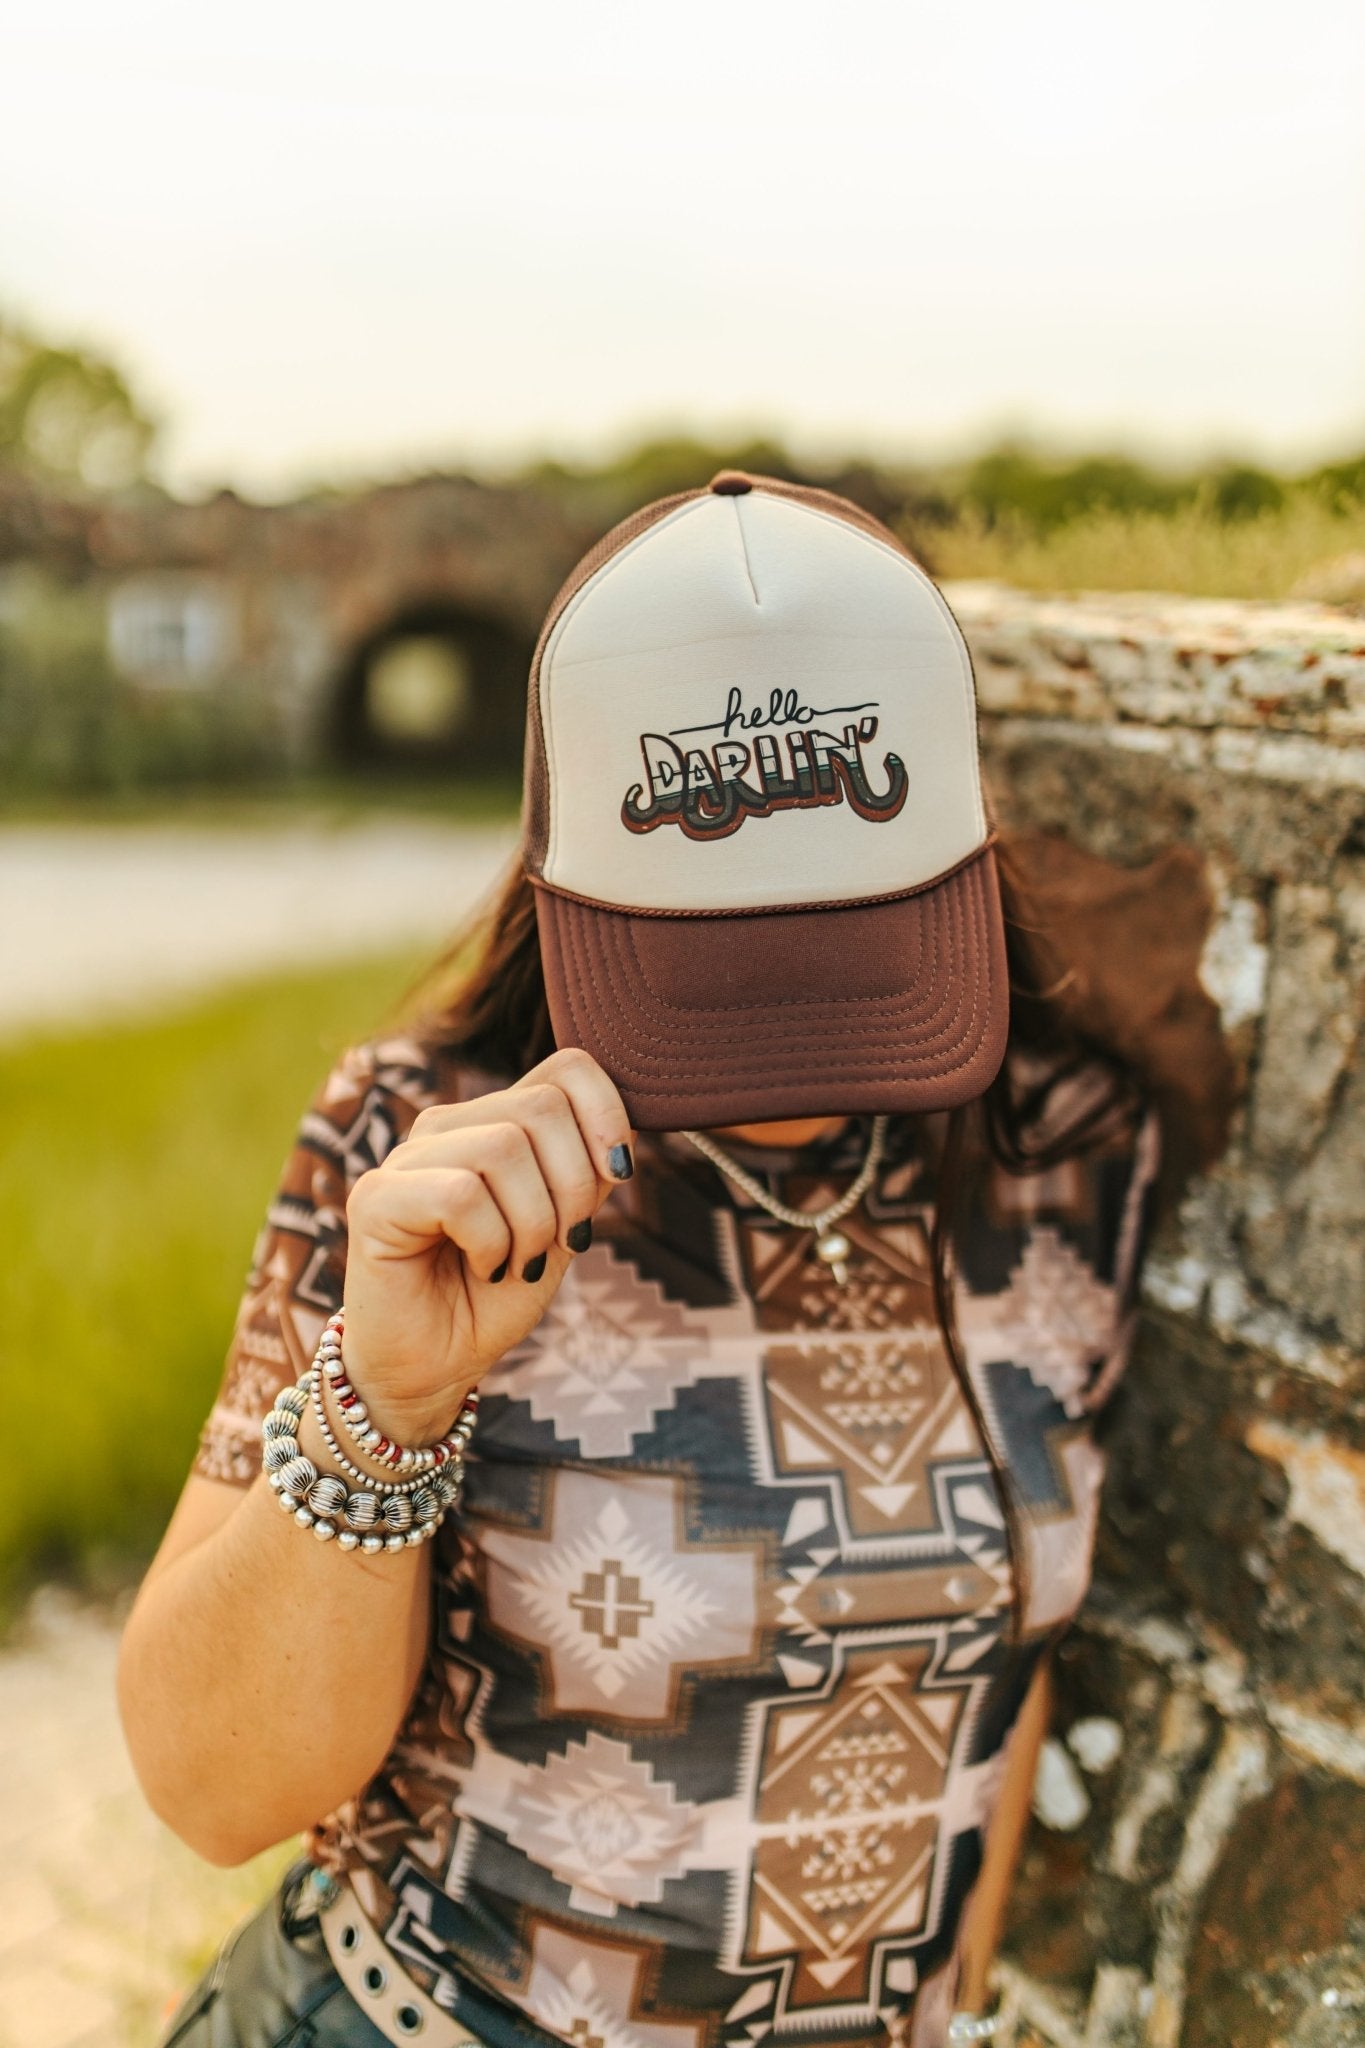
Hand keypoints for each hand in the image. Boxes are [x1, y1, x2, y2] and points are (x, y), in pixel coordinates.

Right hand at [338, 1048, 632, 1439]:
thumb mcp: (562, 1230)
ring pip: (503, 1147)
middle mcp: (447, 1126)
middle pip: (542, 1107)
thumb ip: (585, 1176)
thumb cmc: (493, 1299)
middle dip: (572, 1186)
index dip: (607, 1116)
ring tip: (517, 1262)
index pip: (566, 1069)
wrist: (434, 1367)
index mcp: (493, 1122)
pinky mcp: (375, 1197)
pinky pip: (460, 1193)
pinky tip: (484, 1267)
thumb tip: (620, 1138)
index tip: (616, 1178)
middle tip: (560, 1242)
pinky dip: (491, 1242)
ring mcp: (406, 1157)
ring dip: (531, 1222)